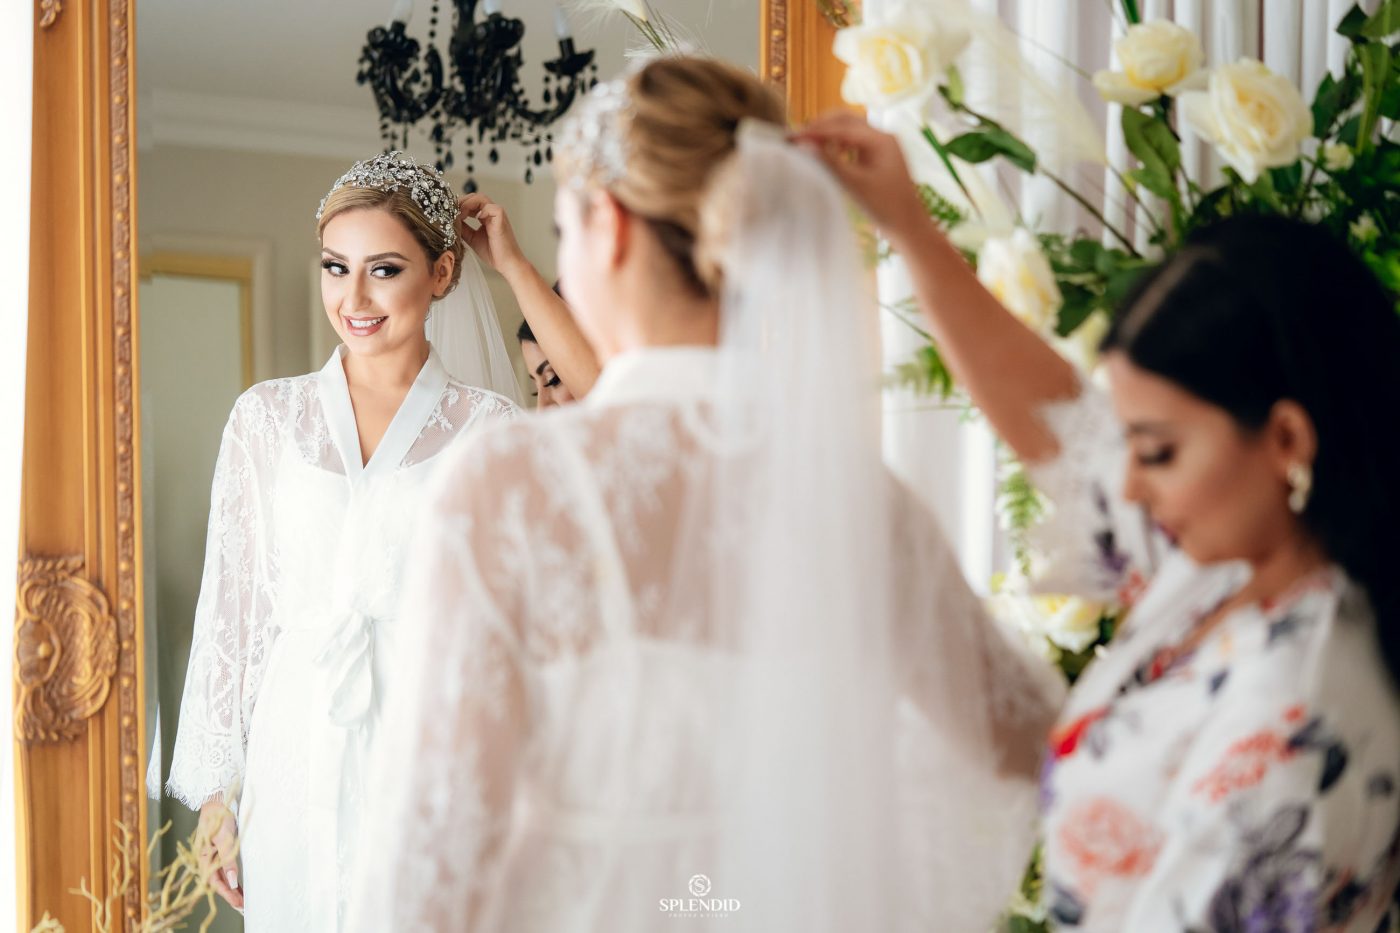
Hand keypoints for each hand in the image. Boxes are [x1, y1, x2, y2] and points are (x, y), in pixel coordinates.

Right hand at [197, 799, 243, 910]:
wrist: (217, 801)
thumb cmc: (218, 818)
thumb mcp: (225, 839)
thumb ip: (228, 861)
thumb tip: (232, 881)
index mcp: (204, 859)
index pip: (215, 883)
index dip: (227, 894)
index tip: (238, 904)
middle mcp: (207, 861)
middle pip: (219, 883)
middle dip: (231, 896)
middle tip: (244, 907)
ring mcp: (213, 857)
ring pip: (223, 878)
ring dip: (232, 889)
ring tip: (244, 900)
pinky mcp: (220, 852)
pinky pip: (225, 869)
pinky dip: (233, 878)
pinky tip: (239, 885)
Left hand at [457, 193, 527, 278]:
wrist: (507, 263)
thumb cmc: (493, 253)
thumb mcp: (472, 238)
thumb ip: (463, 228)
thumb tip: (451, 220)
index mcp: (485, 216)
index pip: (470, 203)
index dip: (459, 205)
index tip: (449, 213)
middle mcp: (491, 213)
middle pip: (474, 197)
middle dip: (461, 202)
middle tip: (452, 212)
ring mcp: (497, 214)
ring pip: (481, 198)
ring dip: (468, 204)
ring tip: (461, 215)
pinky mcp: (501, 218)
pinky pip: (490, 207)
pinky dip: (480, 210)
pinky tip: (475, 219)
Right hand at [793, 111, 930, 245]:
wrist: (910, 227)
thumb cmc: (887, 209)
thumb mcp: (855, 185)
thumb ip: (830, 163)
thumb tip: (805, 145)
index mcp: (881, 140)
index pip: (841, 128)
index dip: (814, 132)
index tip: (792, 138)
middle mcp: (883, 137)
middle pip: (845, 121)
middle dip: (820, 127)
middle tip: (796, 138)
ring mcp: (882, 145)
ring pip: (849, 129)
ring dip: (827, 133)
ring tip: (806, 144)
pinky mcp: (879, 156)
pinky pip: (854, 142)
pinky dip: (837, 143)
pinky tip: (825, 153)